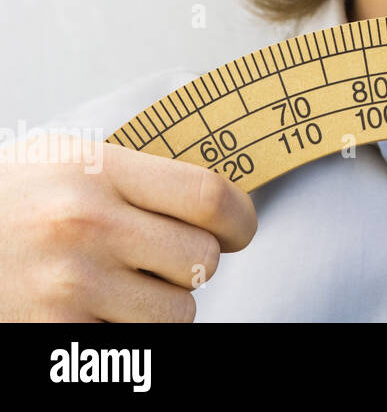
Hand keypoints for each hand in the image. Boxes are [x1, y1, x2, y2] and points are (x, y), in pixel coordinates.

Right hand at [0, 134, 257, 320]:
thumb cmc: (6, 202)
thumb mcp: (65, 161)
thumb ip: (139, 177)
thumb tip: (220, 202)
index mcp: (96, 171)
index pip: (210, 196)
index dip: (240, 220)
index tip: (237, 231)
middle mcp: (86, 225)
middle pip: (203, 259)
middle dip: (191, 264)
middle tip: (158, 260)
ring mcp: (69, 286)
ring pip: (177, 312)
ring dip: (161, 307)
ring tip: (119, 287)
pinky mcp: (52, 337)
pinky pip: (134, 347)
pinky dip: (123, 337)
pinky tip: (91, 314)